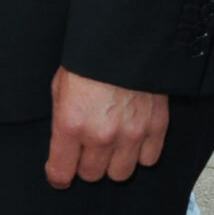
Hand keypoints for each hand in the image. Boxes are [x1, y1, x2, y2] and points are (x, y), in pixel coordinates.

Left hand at [45, 69, 167, 187]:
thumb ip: (62, 120)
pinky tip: (133, 139)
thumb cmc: (90, 59)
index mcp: (71, 124)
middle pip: (91, 175)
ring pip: (120, 174)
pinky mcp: (155, 128)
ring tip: (112, 146)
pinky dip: (140, 153)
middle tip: (88, 149)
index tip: (59, 174)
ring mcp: (131, 133)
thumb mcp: (60, 87)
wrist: (126, 39)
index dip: (58, 176)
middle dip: (86, 165)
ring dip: (114, 163)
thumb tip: (63, 142)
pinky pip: (148, 159)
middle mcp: (100, 135)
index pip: (61, 173)